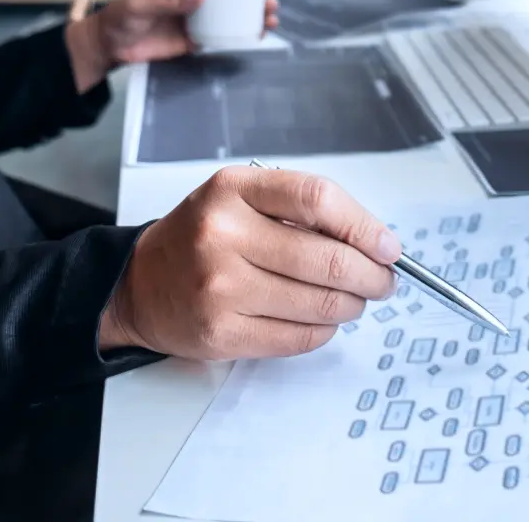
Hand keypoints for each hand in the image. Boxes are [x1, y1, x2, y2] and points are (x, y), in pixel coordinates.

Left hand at [65, 0, 279, 91]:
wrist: (109, 46)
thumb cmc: (120, 16)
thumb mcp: (141, 4)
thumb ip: (170, 0)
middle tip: (270, 6)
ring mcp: (196, 19)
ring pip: (229, 16)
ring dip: (250, 18)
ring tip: (269, 22)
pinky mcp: (194, 39)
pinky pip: (220, 36)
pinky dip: (238, 37)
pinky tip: (253, 37)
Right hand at [99, 167, 402, 359]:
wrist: (139, 284)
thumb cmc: (204, 237)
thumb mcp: (242, 199)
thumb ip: (302, 211)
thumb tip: (376, 243)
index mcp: (233, 190)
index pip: (318, 200)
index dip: (365, 227)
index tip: (389, 247)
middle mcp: (222, 235)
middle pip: (327, 259)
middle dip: (371, 275)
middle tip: (383, 281)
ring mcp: (220, 288)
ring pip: (320, 303)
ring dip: (352, 305)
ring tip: (353, 299)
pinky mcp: (222, 333)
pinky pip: (299, 337)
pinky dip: (324, 329)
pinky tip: (321, 319)